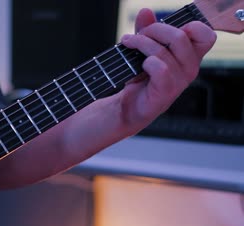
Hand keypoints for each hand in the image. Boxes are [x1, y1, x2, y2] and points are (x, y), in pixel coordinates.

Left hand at [118, 8, 215, 133]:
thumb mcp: (143, 50)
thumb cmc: (140, 79)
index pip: (206, 36)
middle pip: (180, 36)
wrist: (129, 106)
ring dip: (141, 43)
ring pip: (163, 51)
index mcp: (189, 56)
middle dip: (154, 30)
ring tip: (128, 44)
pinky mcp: (166, 92)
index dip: (191, 26)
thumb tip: (145, 11)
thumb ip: (146, 30)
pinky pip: (160, 69)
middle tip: (138, 35)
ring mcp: (179, 82)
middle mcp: (188, 69)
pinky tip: (137, 65)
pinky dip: (146, 62)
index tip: (167, 28)